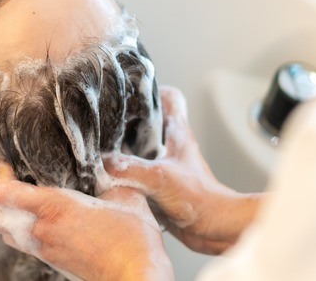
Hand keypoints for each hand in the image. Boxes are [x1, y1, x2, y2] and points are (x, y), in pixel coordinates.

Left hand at [0, 163, 173, 280]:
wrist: (137, 277)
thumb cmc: (133, 239)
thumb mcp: (124, 195)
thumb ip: (108, 177)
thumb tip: (105, 164)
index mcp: (53, 208)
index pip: (1, 193)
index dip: (0, 175)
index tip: (10, 165)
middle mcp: (40, 230)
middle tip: (14, 184)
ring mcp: (44, 249)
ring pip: (4, 233)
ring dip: (9, 218)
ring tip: (30, 203)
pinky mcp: (52, 262)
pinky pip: (24, 245)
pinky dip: (26, 232)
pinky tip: (49, 221)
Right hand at [104, 86, 260, 254]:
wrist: (215, 227)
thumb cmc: (201, 198)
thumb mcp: (161, 178)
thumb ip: (129, 168)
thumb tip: (103, 163)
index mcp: (176, 131)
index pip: (167, 96)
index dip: (149, 89)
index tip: (128, 91)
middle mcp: (170, 144)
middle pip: (147, 120)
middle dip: (125, 120)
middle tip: (104, 121)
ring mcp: (165, 164)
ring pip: (139, 147)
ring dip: (122, 149)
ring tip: (100, 148)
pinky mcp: (159, 184)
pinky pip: (136, 171)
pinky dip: (123, 173)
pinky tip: (108, 177)